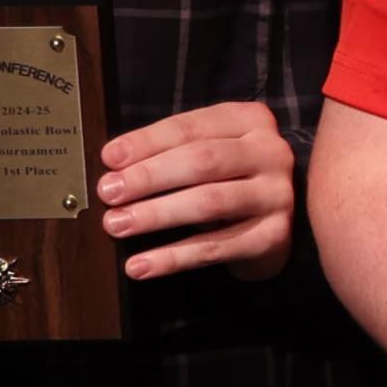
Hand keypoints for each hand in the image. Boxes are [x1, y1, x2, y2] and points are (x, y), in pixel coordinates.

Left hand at [99, 100, 297, 281]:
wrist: (271, 217)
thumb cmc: (227, 178)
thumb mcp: (206, 151)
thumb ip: (169, 151)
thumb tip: (113, 166)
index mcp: (250, 120)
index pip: (191, 127)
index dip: (146, 142)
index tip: (109, 159)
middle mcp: (272, 153)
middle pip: (202, 161)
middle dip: (148, 177)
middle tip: (109, 193)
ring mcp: (277, 196)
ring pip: (209, 202)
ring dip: (156, 215)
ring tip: (117, 225)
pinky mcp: (274, 236)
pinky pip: (216, 248)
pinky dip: (173, 258)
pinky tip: (140, 265)